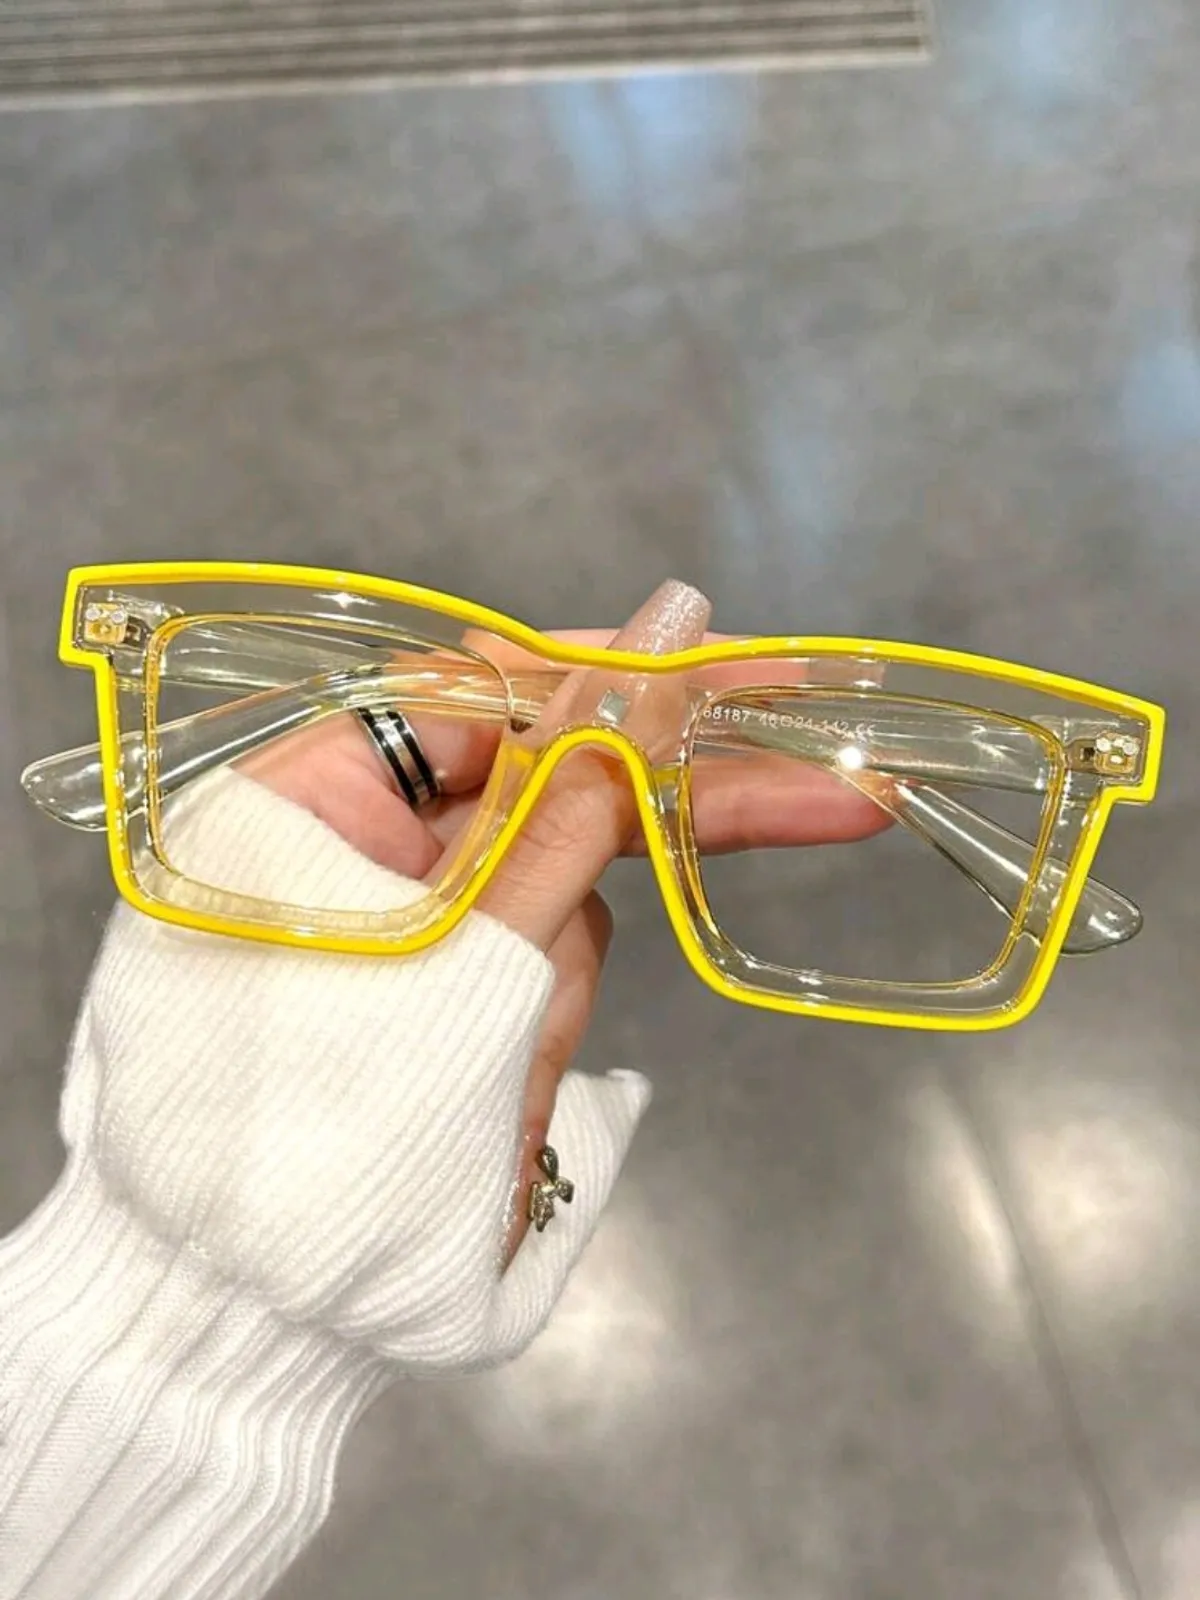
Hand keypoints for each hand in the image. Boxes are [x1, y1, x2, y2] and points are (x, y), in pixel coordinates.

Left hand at [241, 582, 885, 1256]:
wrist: (263, 1309)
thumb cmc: (327, 1120)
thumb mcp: (468, 944)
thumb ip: (577, 797)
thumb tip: (666, 632)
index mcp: (325, 789)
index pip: (505, 687)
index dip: (638, 681)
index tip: (764, 676)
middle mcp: (369, 839)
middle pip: (554, 791)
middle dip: (678, 819)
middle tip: (841, 801)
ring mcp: (418, 923)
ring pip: (561, 906)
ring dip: (554, 991)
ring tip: (496, 1088)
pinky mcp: (455, 994)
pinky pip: (539, 979)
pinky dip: (534, 1042)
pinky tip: (492, 1119)